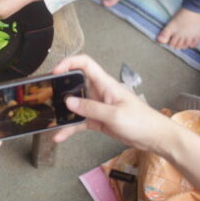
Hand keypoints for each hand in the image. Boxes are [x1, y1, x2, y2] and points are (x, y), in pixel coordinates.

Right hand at [51, 54, 174, 153]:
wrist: (154, 137)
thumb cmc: (140, 121)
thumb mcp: (114, 115)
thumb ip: (91, 108)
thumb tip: (68, 102)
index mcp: (105, 84)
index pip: (85, 64)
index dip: (69, 63)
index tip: (55, 72)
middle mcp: (99, 92)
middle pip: (76, 84)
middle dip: (60, 87)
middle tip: (45, 94)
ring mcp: (98, 106)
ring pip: (75, 105)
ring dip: (62, 111)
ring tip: (48, 117)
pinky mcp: (98, 120)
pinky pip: (80, 121)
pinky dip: (69, 128)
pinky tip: (59, 135)